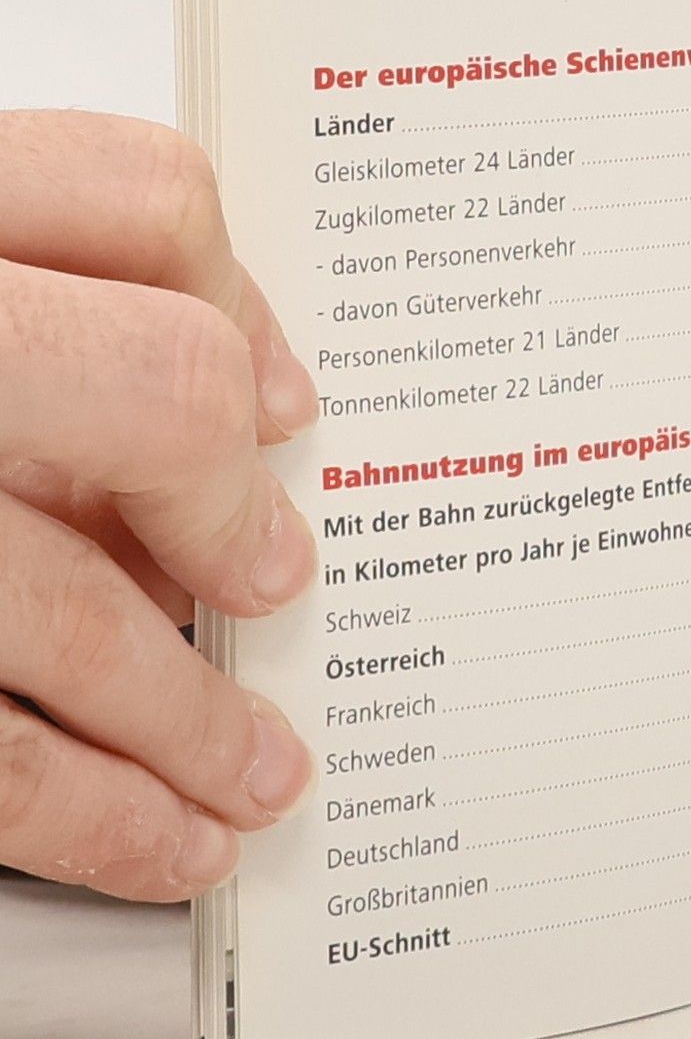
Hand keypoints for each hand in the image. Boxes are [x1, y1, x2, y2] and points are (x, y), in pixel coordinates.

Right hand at [0, 110, 319, 900]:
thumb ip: (57, 302)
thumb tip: (256, 405)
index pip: (136, 194)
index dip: (235, 294)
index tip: (286, 400)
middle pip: (157, 386)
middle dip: (233, 504)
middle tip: (276, 579)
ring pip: (65, 604)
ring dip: (191, 714)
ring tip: (264, 773)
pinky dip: (88, 818)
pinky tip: (164, 844)